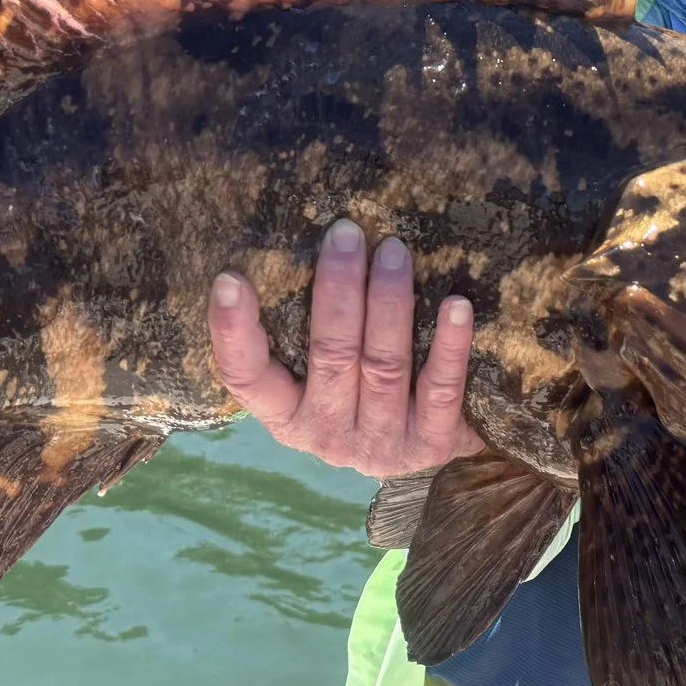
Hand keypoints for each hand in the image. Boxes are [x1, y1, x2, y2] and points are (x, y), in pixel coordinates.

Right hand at [208, 219, 483, 478]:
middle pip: (330, 356)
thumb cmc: (363, 392)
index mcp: (287, 415)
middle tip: (347, 233)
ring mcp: (379, 445)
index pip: (246, 377)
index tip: (230, 278)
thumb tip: (309, 240)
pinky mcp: (431, 445)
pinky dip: (448, 345)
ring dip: (389, 304)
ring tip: (394, 252)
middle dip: (338, 290)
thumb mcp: (323, 372)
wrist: (427, 451)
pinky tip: (455, 305)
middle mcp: (326, 435)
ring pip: (382, 366)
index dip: (232, 332)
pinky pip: (441, 389)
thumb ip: (310, 327)